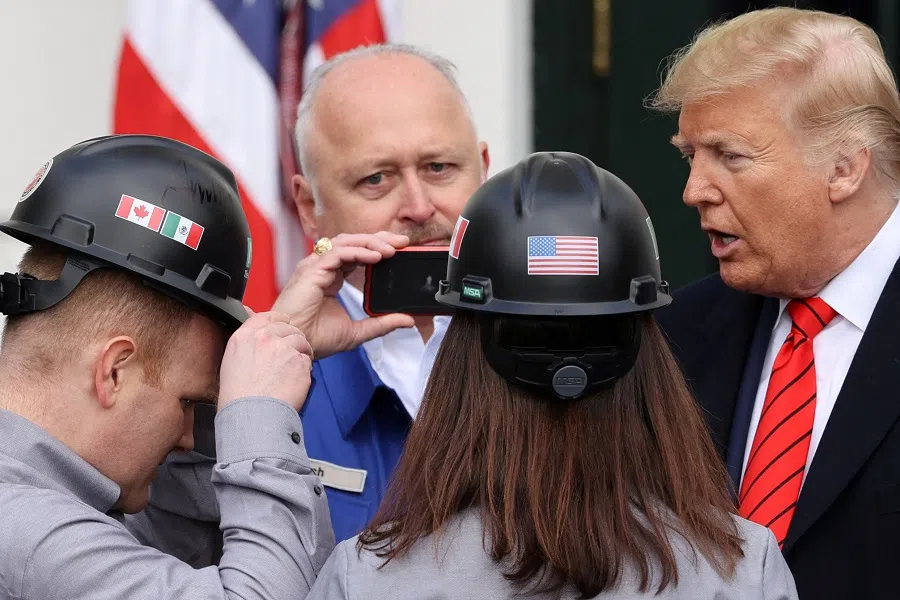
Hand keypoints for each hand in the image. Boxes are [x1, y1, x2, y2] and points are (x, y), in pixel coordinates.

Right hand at [218, 311, 313, 411]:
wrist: (251, 414)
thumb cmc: (239, 396)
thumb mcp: (232, 361)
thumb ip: (247, 343)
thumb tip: (259, 332)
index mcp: (245, 336)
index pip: (266, 316)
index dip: (279, 319)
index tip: (285, 322)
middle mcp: (265, 338)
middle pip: (288, 328)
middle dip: (293, 337)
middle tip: (293, 351)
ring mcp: (284, 349)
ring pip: (301, 341)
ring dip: (302, 351)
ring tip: (296, 367)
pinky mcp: (299, 362)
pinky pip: (307, 360)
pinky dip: (305, 368)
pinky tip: (296, 380)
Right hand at [272, 232, 415, 358]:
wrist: (294, 345)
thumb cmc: (315, 339)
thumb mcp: (357, 331)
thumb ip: (382, 324)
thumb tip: (407, 320)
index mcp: (331, 278)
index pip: (356, 253)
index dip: (377, 247)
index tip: (400, 249)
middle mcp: (322, 267)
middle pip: (352, 241)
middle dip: (378, 238)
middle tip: (402, 241)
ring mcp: (315, 266)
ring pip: (345, 242)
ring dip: (371, 242)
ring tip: (392, 249)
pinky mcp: (311, 270)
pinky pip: (338, 253)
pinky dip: (358, 252)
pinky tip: (375, 257)